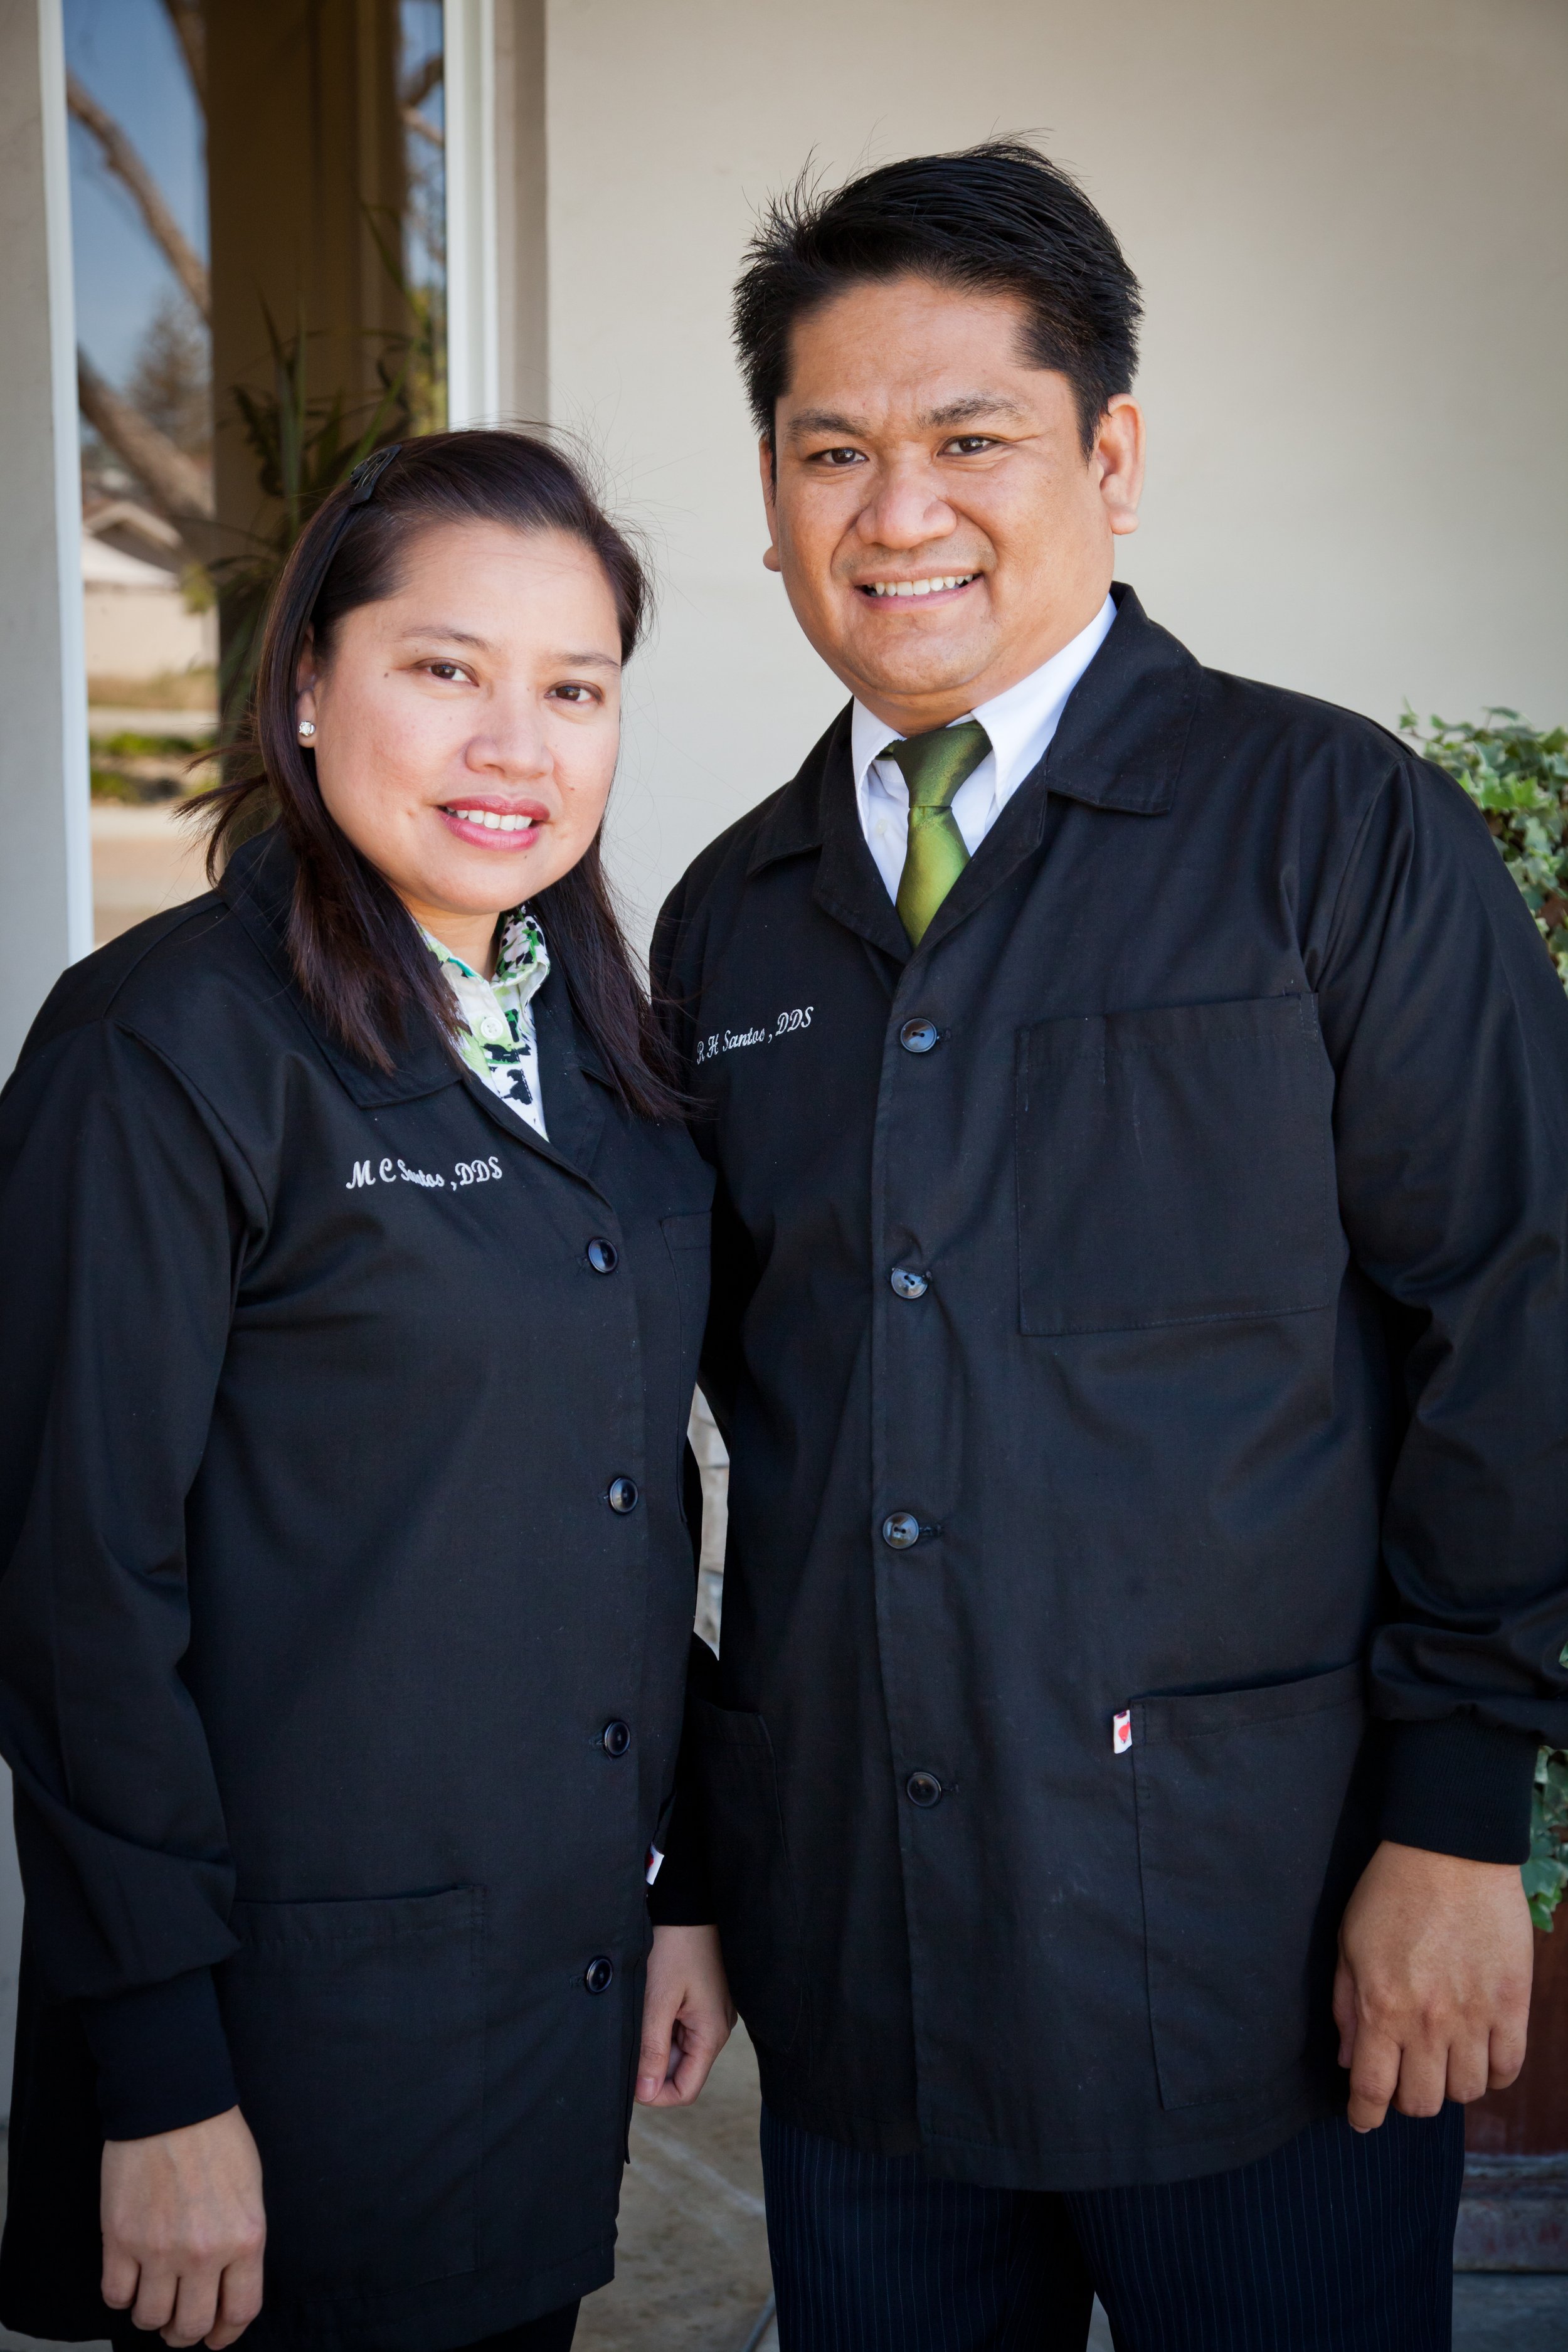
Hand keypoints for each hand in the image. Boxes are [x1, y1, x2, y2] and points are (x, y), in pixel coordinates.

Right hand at [101, 2107, 264, 2347]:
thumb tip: (228, 2284)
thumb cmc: (217, 2138)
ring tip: (153, 2298)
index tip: (216, 2337)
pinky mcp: (120, 2239)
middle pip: (190, 2327)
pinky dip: (121, 2296)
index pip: (239, 2312)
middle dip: (184, 2332)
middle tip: (178, 2323)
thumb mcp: (250, 2190)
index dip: (225, 2334)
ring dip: (151, 2316)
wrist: (173, 2101)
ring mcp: (159, 2248)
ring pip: (150, 2318)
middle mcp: (204, 2252)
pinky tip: (129, 2278)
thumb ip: (241, 2241)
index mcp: (245, 2238)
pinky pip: (115, 2296)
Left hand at [637, 1923, 734, 2106]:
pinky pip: (682, 2029)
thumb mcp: (658, 1998)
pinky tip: (648, 2007)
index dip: (655, 2093)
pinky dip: (662, 2026)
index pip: (686, 2089)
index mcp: (711, 2034)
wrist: (691, 1904)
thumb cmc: (677, 1945)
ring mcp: (712, 2015)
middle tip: (627, 2043)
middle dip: (652, 2066)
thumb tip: (645, 2092)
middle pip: (682, 2071)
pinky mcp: (704, 2002)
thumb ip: (652, 2048)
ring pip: (679, 2050)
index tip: (628, 2079)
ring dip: (655, 2044)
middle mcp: (717, 2029)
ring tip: (638, 2019)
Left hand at [1333, 1839, 1533, 2132]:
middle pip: (1423, 2102)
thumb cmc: (1390, 1892)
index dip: (1366, 2116)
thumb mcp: (1349, 1943)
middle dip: (1408, 2099)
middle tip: (1405, 2076)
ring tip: (1443, 2059)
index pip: (1373, 2090)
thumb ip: (1345, 2006)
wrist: (1450, 1852)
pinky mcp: (1512, 2005)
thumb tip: (1349, 2060)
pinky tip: (1479, 2053)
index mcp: (1380, 2008)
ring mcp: (1474, 2017)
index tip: (1364, 2120)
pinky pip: (1507, 2068)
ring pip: (1466, 2092)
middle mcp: (1428, 2023)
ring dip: (1450, 2084)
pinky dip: (1492, 2072)